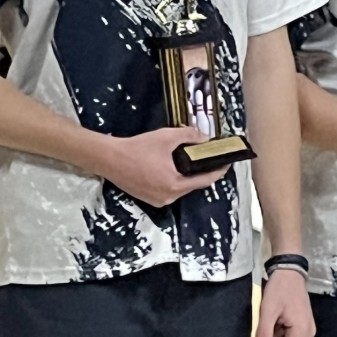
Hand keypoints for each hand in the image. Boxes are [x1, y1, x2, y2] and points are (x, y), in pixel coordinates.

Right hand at [99, 126, 228, 206]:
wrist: (110, 159)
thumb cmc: (138, 148)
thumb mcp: (167, 137)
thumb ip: (189, 136)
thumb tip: (204, 138)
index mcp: (175, 185)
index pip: (204, 181)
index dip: (218, 172)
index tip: (227, 163)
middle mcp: (168, 197)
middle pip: (192, 184)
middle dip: (200, 171)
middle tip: (206, 156)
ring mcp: (157, 200)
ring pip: (180, 187)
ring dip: (186, 174)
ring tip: (188, 158)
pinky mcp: (148, 198)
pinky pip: (168, 189)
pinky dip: (174, 178)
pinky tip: (172, 165)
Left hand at [255, 269, 315, 336]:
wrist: (289, 271)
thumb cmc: (280, 288)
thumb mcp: (268, 310)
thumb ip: (264, 333)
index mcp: (302, 331)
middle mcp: (307, 333)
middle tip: (260, 335)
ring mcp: (306, 329)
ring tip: (267, 323)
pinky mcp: (302, 324)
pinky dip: (278, 333)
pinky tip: (273, 321)